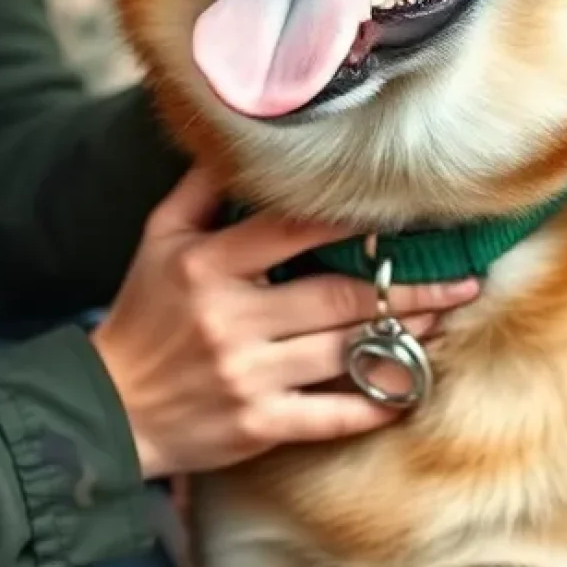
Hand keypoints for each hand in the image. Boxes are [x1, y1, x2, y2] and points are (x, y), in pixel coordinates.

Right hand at [90, 165, 479, 478]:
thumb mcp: (158, 238)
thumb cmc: (142, 312)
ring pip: (345, 351)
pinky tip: (411, 388)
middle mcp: (232, 319)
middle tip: (460, 276)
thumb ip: (201, 188)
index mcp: (209, 264)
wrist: (106, 408)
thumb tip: (237, 140)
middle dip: (407, 286)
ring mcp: (248, 376)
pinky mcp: (257, 426)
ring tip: (447, 316)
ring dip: (404, 335)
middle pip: (338, 296)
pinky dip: (375, 403)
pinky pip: (331, 415)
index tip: (404, 212)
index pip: (292, 230)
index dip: (352, 220)